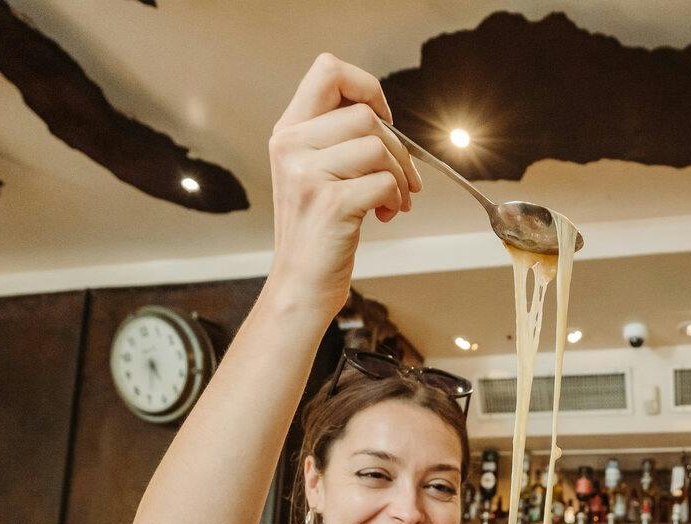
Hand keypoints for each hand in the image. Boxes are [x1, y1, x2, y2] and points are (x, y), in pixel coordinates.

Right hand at [262, 55, 421, 321]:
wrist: (301, 285)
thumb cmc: (317, 232)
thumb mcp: (313, 173)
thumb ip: (336, 138)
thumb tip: (385, 118)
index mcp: (288, 131)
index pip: (328, 70)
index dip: (367, 87)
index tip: (383, 118)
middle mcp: (291, 146)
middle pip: (364, 113)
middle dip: (398, 148)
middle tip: (402, 179)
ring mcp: (307, 174)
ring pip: (377, 146)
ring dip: (399, 176)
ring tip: (393, 200)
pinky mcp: (330, 203)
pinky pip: (383, 182)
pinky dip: (395, 199)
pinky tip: (385, 214)